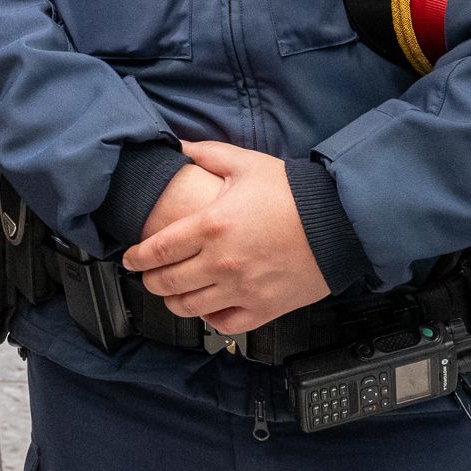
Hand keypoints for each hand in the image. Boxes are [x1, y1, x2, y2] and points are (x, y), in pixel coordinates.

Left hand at [121, 141, 329, 333]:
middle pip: (167, 282)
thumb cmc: (293, 193)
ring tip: (172, 293)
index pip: (157, 249)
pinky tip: (207, 308)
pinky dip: (210, 319)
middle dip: (150, 280)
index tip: (129, 259)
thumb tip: (177, 146)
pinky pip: (225, 324)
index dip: (136, 257)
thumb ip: (205, 154)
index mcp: (211, 226)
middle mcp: (221, 261)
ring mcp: (242, 289)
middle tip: (148, 276)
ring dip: (173, 301)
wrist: (340, 222)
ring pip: (190, 307)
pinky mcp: (265, 308)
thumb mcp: (244, 163)